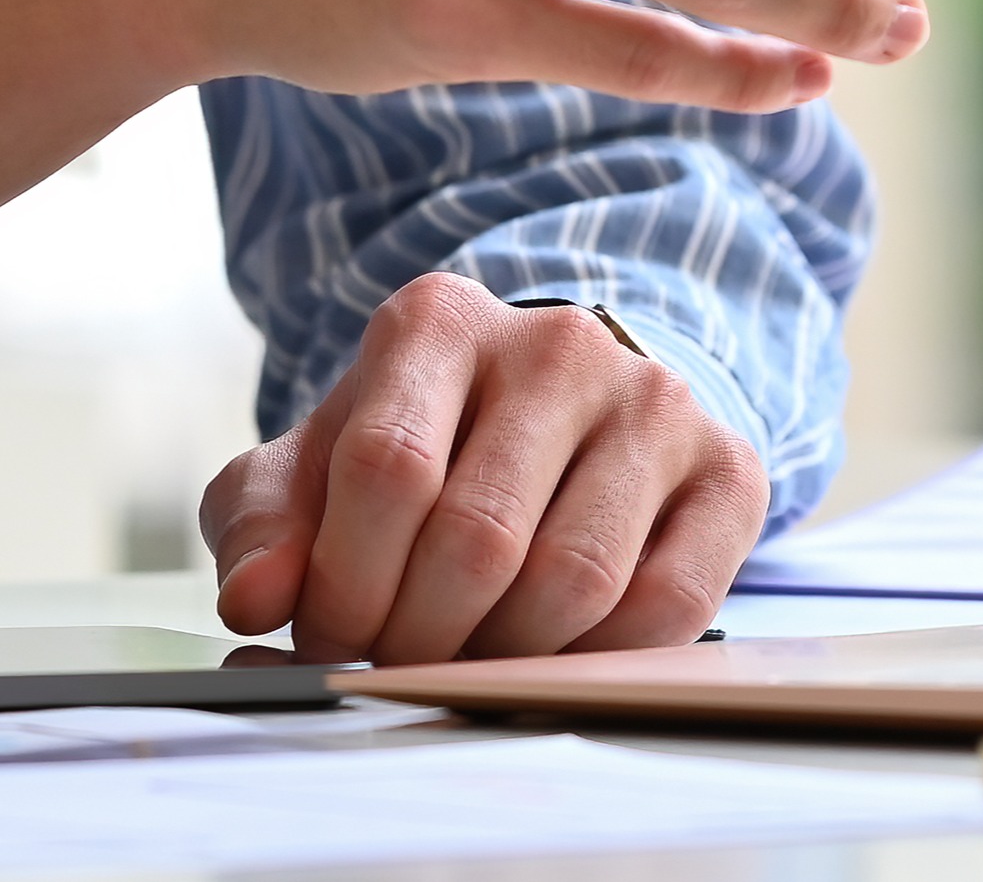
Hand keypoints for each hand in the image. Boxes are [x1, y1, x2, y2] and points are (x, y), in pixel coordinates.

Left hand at [203, 274, 764, 660]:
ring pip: (574, 580)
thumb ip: (262, 524)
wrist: (561, 410)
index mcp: (440, 322)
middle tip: (395, 660)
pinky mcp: (728, 469)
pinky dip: (599, 658)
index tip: (328, 636)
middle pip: (479, 538)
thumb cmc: (424, 447)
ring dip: (503, 654)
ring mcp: (654, 402)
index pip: (387, 469)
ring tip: (467, 654)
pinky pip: (668, 604)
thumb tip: (254, 602)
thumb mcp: (319, 466)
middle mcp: (559, 343)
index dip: (345, 585)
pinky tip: (554, 650)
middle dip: (418, 635)